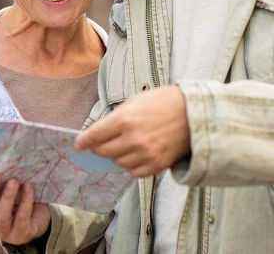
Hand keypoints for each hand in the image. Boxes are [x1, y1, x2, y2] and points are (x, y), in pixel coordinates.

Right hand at [0, 167, 50, 244]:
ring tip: (14, 181)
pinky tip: (28, 187)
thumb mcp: (5, 189)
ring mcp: (4, 232)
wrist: (38, 219)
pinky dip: (25, 202)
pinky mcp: (20, 235)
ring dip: (7, 198)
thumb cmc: (17, 198)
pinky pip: (21, 220)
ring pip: (1, 217)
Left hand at [75, 84, 189, 177]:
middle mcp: (133, 139)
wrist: (195, 113)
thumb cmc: (164, 102)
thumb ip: (116, 117)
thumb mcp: (136, 100)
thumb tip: (100, 131)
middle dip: (98, 147)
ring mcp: (146, 154)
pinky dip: (130, 165)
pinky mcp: (157, 165)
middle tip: (99, 144)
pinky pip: (134, 171)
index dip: (84, 141)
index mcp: (125, 119)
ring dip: (116, 155)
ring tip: (124, 145)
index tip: (79, 144)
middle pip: (104, 151)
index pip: (95, 135)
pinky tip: (135, 154)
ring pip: (118, 162)